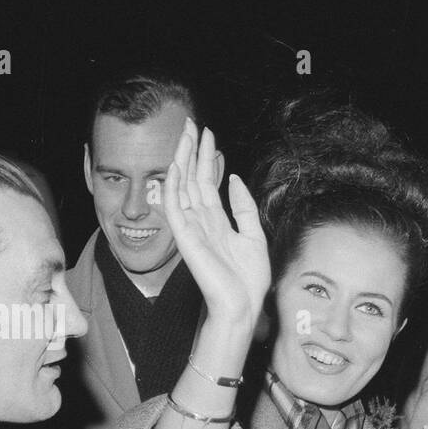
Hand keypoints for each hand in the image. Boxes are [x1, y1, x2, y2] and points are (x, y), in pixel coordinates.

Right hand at [159, 118, 270, 330]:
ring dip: (183, 158)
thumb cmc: (248, 280)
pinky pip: (174, 205)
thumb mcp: (254, 236)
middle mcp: (201, 221)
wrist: (242, 305)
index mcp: (217, 221)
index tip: (208, 135)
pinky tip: (176, 164)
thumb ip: (244, 208)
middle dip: (192, 150)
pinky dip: (173, 184)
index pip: (207, 182)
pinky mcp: (185, 237)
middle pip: (193, 178)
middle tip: (192, 123)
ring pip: (182, 185)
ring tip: (186, 133)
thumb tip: (235, 180)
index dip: (207, 158)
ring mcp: (191, 228)